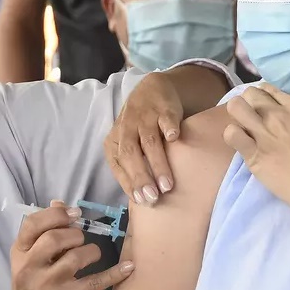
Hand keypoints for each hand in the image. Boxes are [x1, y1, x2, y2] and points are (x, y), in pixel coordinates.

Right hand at [11, 201, 134, 289]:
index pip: (32, 224)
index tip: (74, 213)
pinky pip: (95, 282)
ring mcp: (48, 284)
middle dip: (74, 234)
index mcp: (20, 251)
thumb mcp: (29, 254)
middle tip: (79, 239)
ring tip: (91, 254)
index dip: (56, 214)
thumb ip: (43, 229)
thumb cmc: (31, 278)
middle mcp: (30, 267)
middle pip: (55, 238)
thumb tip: (60, 203)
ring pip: (76, 257)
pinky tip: (127, 267)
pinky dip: (114, 274)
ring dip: (90, 250)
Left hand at [104, 72, 183, 205]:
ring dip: (158, 163)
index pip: (118, 164)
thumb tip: (140, 199)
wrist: (152, 89)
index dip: (129, 182)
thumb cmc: (139, 125)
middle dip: (141, 177)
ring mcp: (146, 117)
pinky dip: (169, 128)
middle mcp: (127, 128)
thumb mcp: (128, 143)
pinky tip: (174, 139)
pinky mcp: (164, 108)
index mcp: (115, 140)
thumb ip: (131, 166)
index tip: (141, 201)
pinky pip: (166, 119)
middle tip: (153, 197)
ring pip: (149, 142)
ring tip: (167, 185)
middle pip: (131, 155)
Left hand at [223, 84, 289, 217]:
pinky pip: (231, 134)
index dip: (269, 92)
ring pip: (236, 107)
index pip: (272, 87)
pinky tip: (242, 139)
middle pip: (251, 93)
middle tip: (258, 111)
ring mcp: (262, 134)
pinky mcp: (252, 154)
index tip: (272, 102)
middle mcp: (276, 116)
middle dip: (253, 99)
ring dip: (239, 111)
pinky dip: (233, 134)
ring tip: (246, 122)